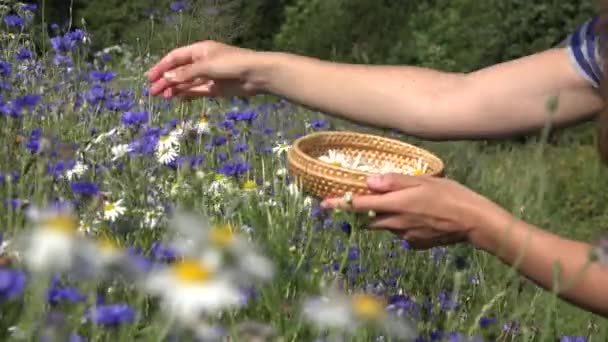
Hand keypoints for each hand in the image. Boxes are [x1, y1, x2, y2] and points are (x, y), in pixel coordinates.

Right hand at [146, 40, 268, 98]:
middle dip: (166, 80)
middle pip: (179, 71)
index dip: (162, 67)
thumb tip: (167, 78)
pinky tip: (176, 98)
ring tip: (162, 97)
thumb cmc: (231, 64)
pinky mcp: (215, 88)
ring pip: (187, 82)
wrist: (256, 75)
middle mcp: (202, 62)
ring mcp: (208, 76)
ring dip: (174, 88)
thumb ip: (186, 74)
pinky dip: (186, 94)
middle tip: (152, 92)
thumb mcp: (206, 66)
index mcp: (199, 50)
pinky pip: (197, 91)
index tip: (150, 78)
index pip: (175, 58)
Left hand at [320, 173, 502, 249]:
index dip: (340, 204)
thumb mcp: (422, 181)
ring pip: (386, 226)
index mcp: (395, 205)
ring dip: (388, 217)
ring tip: (411, 204)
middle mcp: (396, 223)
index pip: (359, 206)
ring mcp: (406, 236)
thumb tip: (368, 181)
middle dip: (366, 212)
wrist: (473, 221)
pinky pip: (402, 233)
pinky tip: (422, 217)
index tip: (323, 204)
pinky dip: (404, 225)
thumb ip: (393, 181)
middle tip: (375, 199)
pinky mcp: (416, 244)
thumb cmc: (450, 195)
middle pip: (370, 220)